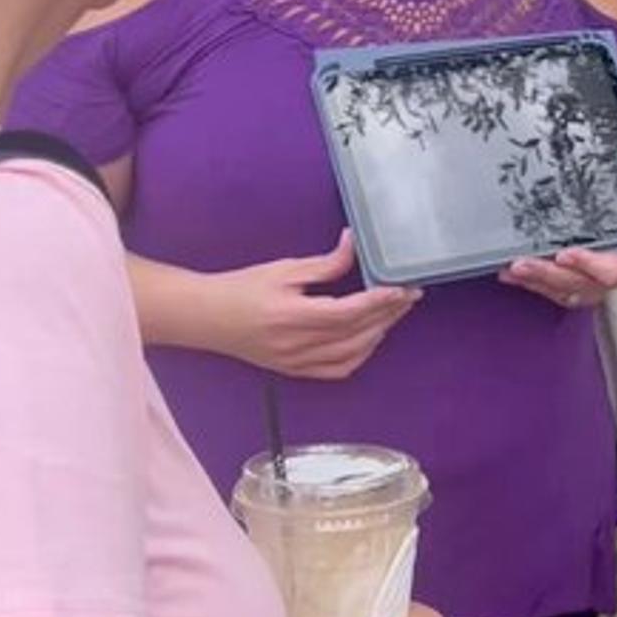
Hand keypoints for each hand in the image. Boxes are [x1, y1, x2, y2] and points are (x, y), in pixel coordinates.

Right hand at [210, 230, 420, 378]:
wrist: (206, 318)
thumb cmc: (242, 289)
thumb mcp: (284, 269)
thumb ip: (325, 264)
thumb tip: (354, 244)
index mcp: (291, 316)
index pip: (347, 312)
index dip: (378, 301)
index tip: (401, 287)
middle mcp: (296, 345)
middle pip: (356, 333)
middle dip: (388, 314)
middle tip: (409, 294)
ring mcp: (296, 362)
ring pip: (352, 354)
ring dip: (379, 333)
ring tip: (394, 312)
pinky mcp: (295, 371)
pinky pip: (338, 370)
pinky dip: (360, 355)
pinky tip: (371, 337)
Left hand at [498, 246, 616, 309]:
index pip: (611, 269)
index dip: (587, 263)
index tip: (563, 255)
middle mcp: (612, 278)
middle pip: (578, 282)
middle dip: (546, 274)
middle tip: (520, 264)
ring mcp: (594, 287)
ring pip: (563, 291)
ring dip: (534, 282)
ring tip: (509, 271)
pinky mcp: (578, 288)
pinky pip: (555, 292)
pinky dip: (532, 284)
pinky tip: (510, 275)